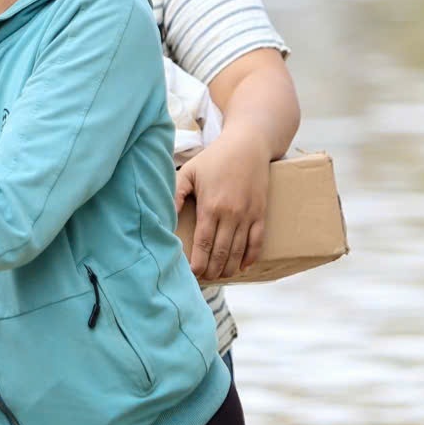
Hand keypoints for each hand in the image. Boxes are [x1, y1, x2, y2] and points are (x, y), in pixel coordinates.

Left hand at [175, 126, 271, 281]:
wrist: (249, 144)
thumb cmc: (215, 158)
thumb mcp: (189, 171)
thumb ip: (174, 195)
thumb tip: (163, 218)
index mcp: (211, 206)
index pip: (203, 244)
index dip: (197, 264)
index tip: (190, 275)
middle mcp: (231, 214)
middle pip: (221, 252)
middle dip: (212, 270)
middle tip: (203, 280)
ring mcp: (248, 215)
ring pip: (238, 251)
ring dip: (228, 268)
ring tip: (218, 276)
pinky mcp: (261, 213)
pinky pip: (258, 241)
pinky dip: (251, 257)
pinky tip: (241, 267)